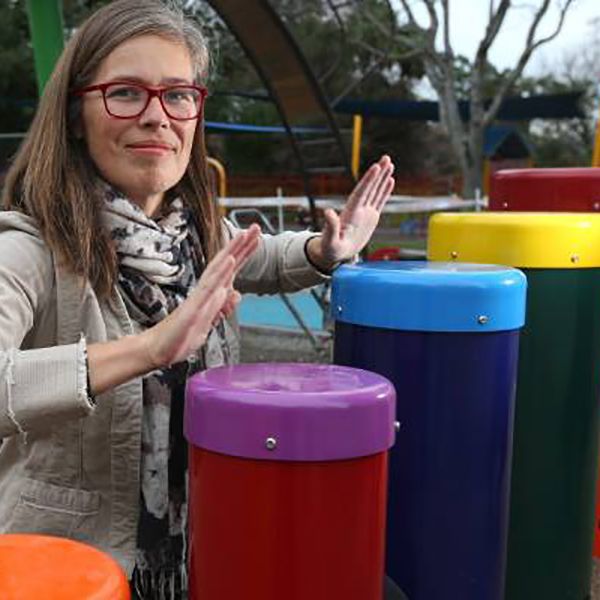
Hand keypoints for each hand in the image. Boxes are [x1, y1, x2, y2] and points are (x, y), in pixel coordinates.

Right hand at [140, 225, 259, 367]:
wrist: (159, 350)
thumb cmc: (181, 336)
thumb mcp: (209, 323)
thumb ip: (223, 308)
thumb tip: (238, 293)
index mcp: (211, 294)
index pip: (230, 270)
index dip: (243, 254)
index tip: (256, 238)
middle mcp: (206, 291)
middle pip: (225, 263)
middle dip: (241, 245)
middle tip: (256, 227)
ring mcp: (200, 297)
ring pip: (218, 269)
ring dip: (232, 251)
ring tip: (244, 235)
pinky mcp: (194, 306)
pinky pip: (209, 286)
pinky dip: (220, 272)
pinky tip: (230, 260)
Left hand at [307, 155, 394, 269]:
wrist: (335, 254)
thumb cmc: (330, 249)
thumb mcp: (329, 241)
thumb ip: (330, 227)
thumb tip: (328, 212)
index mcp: (350, 213)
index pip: (361, 193)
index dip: (368, 180)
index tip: (375, 167)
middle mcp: (358, 209)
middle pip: (369, 188)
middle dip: (378, 173)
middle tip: (386, 157)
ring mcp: (365, 212)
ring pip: (375, 191)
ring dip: (382, 177)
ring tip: (390, 163)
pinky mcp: (370, 218)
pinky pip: (379, 201)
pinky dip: (384, 190)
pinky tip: (390, 180)